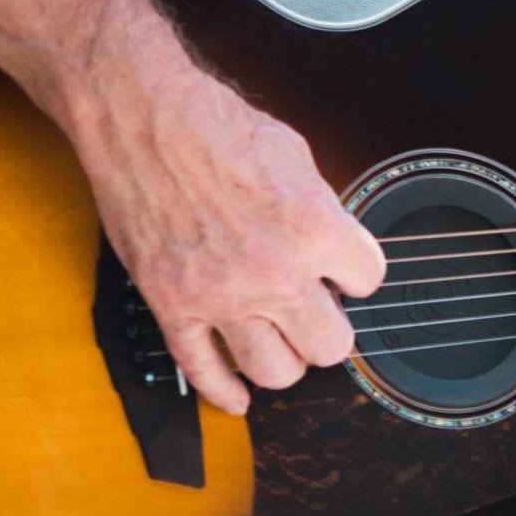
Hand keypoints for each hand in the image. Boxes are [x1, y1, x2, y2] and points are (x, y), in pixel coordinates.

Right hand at [75, 60, 385, 414]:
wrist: (145, 120)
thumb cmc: (218, 125)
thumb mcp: (297, 156)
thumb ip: (320, 211)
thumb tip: (332, 248)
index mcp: (315, 227)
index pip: (369, 280)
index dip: (357, 270)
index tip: (344, 266)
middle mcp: (274, 271)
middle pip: (330, 345)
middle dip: (329, 326)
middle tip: (317, 309)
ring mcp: (221, 297)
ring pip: (275, 371)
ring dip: (284, 357)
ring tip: (280, 336)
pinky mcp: (173, 308)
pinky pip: (205, 375)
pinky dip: (225, 393)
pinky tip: (238, 395)